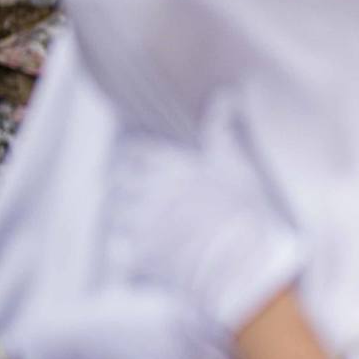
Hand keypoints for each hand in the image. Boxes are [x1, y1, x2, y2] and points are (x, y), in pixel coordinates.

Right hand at [7, 289, 255, 358]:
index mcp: (183, 305)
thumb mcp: (154, 307)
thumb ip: (189, 311)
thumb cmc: (114, 328)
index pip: (236, 320)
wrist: (67, 348)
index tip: (290, 356)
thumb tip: (225, 311)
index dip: (264, 341)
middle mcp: (179, 324)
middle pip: (235, 347)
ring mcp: (166, 349)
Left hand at [105, 124, 302, 334]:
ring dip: (122, 214)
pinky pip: (120, 250)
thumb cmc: (245, 209)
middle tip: (135, 188)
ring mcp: (140, 226)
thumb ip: (223, 127)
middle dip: (123, 182)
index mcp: (168, 164)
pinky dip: (127, 249)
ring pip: (113, 213)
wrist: (244, 263)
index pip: (131, 149)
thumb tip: (225, 95)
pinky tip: (142, 251)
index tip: (138, 155)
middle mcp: (146, 191)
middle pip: (116, 179)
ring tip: (137, 219)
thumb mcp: (237, 162)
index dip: (133, 151)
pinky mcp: (141, 258)